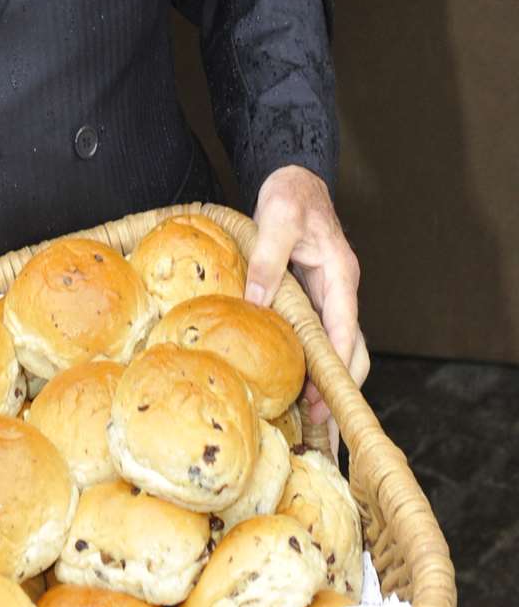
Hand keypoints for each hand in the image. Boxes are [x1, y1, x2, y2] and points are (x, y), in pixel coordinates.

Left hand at [246, 166, 369, 444]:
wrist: (295, 177)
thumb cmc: (290, 195)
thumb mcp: (277, 219)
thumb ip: (268, 261)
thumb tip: (255, 304)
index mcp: (340, 275)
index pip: (344, 332)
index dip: (336, 370)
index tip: (323, 403)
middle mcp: (341, 291)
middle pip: (351, 350)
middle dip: (339, 389)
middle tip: (318, 428)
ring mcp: (331, 296)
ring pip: (338, 348)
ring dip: (328, 382)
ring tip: (309, 422)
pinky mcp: (316, 298)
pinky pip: (320, 337)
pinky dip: (313, 364)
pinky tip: (296, 385)